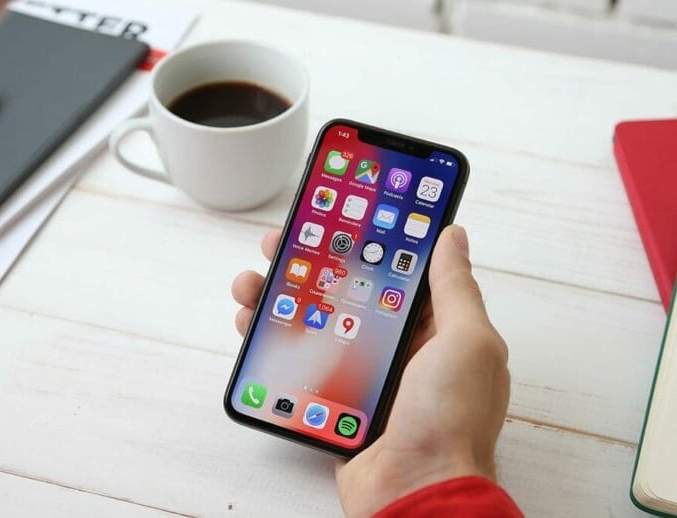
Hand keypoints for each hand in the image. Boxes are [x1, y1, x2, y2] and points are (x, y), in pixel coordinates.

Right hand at [231, 225, 509, 516]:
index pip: (394, 272)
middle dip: (308, 265)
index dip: (363, 241)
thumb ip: (455, 288)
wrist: (416, 492)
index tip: (334, 217)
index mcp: (434, 330)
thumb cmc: (451, 421)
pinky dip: (272, 344)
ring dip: (279, 300)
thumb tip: (452, 236)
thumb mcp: (468, 342)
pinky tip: (253, 328)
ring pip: (313, 324)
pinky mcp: (334, 400)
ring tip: (252, 285)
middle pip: (344, 293)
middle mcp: (398, 349)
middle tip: (279, 245)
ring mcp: (363, 375)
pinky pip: (299, 364)